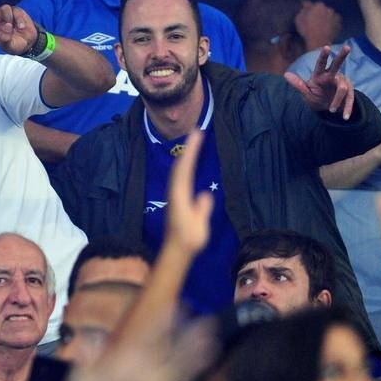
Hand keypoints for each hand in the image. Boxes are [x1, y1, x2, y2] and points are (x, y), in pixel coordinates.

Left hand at [0, 0, 38, 54]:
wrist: (28, 42)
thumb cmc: (13, 45)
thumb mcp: (8, 46)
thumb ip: (5, 39)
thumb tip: (6, 27)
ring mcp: (3, 13)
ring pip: (4, 9)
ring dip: (9, 19)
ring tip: (13, 29)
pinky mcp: (15, 10)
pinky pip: (15, 11)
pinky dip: (19, 20)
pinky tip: (21, 27)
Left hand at [163, 130, 213, 254]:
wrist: (177, 249)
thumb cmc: (189, 240)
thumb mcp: (198, 227)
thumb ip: (201, 211)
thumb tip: (205, 194)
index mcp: (180, 195)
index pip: (184, 169)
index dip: (191, 152)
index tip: (196, 137)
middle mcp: (175, 192)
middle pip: (181, 166)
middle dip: (189, 148)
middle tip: (196, 132)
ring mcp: (175, 194)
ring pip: (179, 170)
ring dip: (187, 155)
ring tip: (194, 141)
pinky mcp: (178, 198)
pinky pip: (181, 176)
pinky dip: (186, 165)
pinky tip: (189, 161)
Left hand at [284, 45, 354, 118]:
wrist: (327, 109)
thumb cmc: (315, 97)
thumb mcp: (306, 93)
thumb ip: (298, 84)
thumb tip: (286, 74)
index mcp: (320, 75)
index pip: (321, 64)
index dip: (324, 56)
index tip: (327, 47)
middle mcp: (333, 76)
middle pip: (337, 64)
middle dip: (342, 56)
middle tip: (347, 47)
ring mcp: (343, 83)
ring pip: (342, 89)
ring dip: (336, 101)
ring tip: (330, 110)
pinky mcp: (350, 92)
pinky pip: (350, 99)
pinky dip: (346, 108)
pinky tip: (345, 117)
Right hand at [295, 0, 340, 50]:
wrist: (319, 41)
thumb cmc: (307, 29)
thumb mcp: (298, 19)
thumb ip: (302, 10)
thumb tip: (305, 7)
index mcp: (319, 6)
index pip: (312, 4)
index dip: (308, 8)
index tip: (305, 12)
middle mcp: (329, 9)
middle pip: (322, 9)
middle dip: (318, 13)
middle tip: (313, 20)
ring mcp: (336, 17)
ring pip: (329, 15)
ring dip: (325, 18)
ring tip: (320, 25)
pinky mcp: (339, 25)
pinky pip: (334, 22)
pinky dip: (331, 24)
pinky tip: (326, 29)